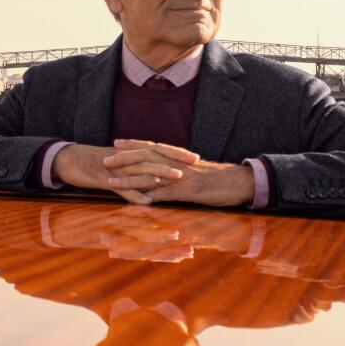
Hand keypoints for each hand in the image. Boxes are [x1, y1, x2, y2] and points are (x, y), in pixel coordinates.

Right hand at [52, 142, 199, 203]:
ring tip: (177, 179)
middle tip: (194, 165)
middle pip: (153, 157)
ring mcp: (115, 169)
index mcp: (130, 153)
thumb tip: (153, 174)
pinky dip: (134, 194)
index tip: (195, 157)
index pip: (157, 150)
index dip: (176, 153)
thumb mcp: (116, 162)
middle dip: (174, 160)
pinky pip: (121, 188)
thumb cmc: (93, 162)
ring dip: (159, 175)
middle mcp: (125, 158)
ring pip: (140, 170)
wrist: (68, 159)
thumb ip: (135, 167)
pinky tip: (147, 201)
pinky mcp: (103, 179)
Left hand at [108, 139, 254, 207]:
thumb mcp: (194, 170)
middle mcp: (176, 164)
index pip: (152, 147)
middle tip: (105, 160)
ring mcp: (181, 178)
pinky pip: (165, 195)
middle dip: (123, 159)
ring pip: (150, 177)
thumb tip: (163, 173)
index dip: (133, 144)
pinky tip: (135, 201)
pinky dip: (150, 198)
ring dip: (129, 180)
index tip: (115, 143)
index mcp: (178, 158)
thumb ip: (177, 170)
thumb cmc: (217, 177)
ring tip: (111, 181)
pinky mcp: (188, 192)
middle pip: (145, 158)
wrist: (239, 182)